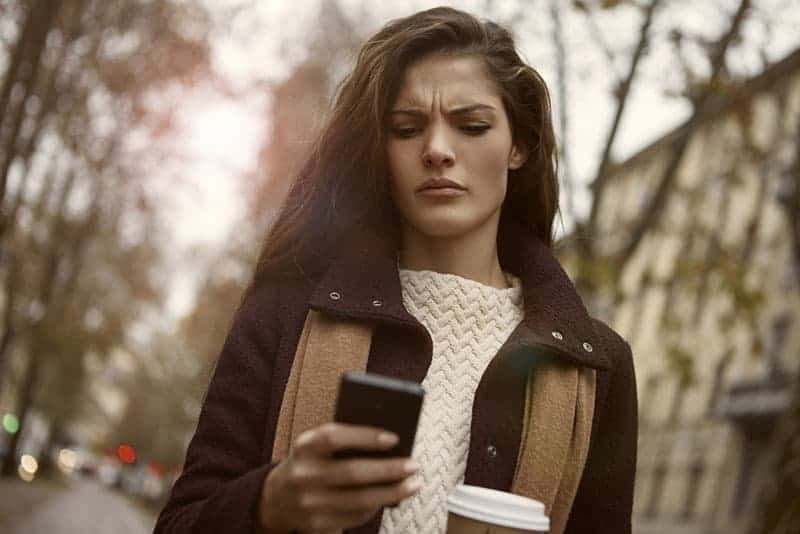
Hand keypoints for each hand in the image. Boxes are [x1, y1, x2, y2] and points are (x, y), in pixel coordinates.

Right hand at [258, 422, 420, 532]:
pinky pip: (355, 516)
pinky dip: (377, 506)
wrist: (277, 498)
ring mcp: (309, 502)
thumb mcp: (317, 445)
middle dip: (388, 470)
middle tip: (413, 465)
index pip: (334, 437)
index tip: (394, 438)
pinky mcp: (317, 524)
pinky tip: (391, 498)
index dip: (365, 436)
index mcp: (304, 446)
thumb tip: (389, 443)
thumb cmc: (311, 462)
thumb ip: (344, 440)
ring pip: (359, 499)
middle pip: (353, 472)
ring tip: (413, 484)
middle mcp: (303, 474)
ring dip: (391, 492)